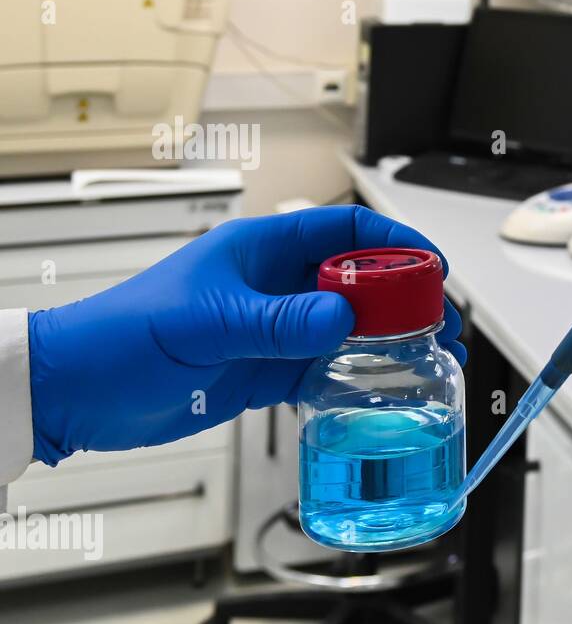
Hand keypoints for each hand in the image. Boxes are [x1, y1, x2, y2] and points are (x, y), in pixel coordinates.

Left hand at [28, 205, 465, 465]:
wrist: (77, 391)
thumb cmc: (121, 336)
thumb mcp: (205, 324)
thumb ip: (277, 322)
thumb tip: (341, 319)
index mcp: (260, 251)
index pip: (345, 231)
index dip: (395, 243)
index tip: (430, 268)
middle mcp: (274, 286)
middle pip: (358, 282)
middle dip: (405, 300)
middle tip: (441, 326)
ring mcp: (272, 329)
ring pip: (348, 328)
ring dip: (389, 341)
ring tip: (429, 361)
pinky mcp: (264, 370)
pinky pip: (323, 368)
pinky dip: (355, 377)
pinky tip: (381, 389)